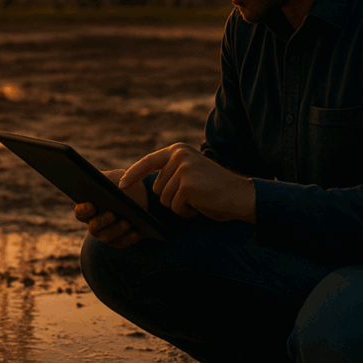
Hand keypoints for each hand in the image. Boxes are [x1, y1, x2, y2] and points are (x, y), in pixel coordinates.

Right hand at [74, 170, 147, 247]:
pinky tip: (136, 232)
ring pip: (107, 236)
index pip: (80, 212)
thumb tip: (113, 183)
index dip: (83, 210)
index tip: (91, 205)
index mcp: (88, 207)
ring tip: (127, 222)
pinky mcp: (118, 240)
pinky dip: (128, 238)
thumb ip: (111, 177)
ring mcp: (105, 233)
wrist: (139, 196)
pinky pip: (121, 243)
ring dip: (116, 230)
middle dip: (102, 221)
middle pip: (93, 227)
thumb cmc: (122, 185)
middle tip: (112, 214)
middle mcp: (93, 223)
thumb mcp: (118, 177)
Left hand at [119, 143, 255, 222]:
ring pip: (165, 199)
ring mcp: (184, 169)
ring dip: (180, 205)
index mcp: (178, 150)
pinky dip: (187, 212)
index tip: (121, 185)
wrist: (241, 196)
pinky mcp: (188, 184)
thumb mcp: (191, 172)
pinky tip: (201, 204)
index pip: (148, 161)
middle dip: (172, 198)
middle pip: (156, 188)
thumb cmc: (215, 189)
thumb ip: (172, 171)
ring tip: (199, 198)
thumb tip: (147, 184)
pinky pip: (176, 207)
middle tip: (194, 194)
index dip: (133, 174)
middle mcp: (180, 155)